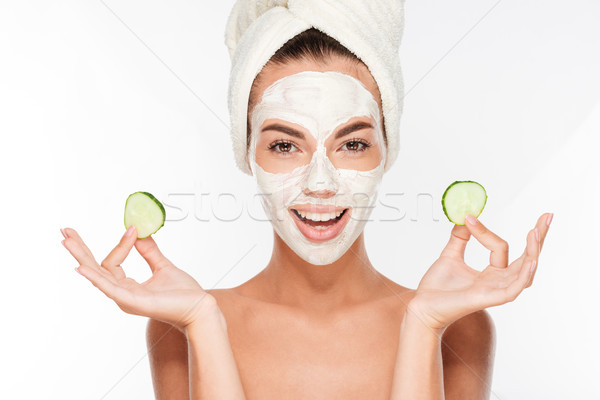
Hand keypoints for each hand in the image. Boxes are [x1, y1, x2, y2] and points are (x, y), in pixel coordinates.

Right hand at [60, 225, 217, 331]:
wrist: (199, 307)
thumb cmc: (183, 293)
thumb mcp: (163, 266)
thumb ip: (149, 251)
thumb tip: (137, 232)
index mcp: (128, 286)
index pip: (111, 263)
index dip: (120, 244)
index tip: (132, 229)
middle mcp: (123, 294)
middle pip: (95, 269)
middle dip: (80, 250)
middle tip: (65, 232)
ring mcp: (126, 299)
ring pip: (98, 276)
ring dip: (82, 258)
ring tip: (67, 242)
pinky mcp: (135, 302)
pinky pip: (111, 288)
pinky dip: (96, 277)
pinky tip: (83, 268)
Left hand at [409, 212, 552, 331]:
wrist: (421, 305)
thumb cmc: (436, 288)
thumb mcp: (450, 255)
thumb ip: (460, 237)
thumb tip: (466, 216)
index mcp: (490, 274)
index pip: (500, 247)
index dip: (485, 232)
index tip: (469, 218)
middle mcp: (497, 282)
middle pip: (527, 259)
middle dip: (539, 238)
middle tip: (547, 216)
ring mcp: (495, 291)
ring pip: (525, 272)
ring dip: (533, 252)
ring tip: (536, 232)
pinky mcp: (489, 299)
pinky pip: (514, 288)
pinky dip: (524, 274)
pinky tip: (531, 260)